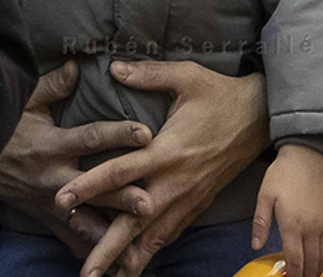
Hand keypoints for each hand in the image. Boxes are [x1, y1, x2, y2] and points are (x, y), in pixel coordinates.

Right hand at [0, 62, 153, 258]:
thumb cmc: (4, 124)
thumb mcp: (26, 100)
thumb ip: (54, 85)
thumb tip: (79, 65)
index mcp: (52, 144)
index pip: (92, 138)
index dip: (119, 135)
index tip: (146, 134)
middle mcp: (53, 177)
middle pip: (94, 188)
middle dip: (122, 197)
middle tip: (150, 202)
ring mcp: (49, 202)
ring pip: (84, 221)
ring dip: (109, 231)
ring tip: (136, 242)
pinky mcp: (45, 218)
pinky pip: (70, 238)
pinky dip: (90, 248)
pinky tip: (114, 261)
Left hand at [55, 62, 268, 276]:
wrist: (262, 117)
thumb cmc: (221, 95)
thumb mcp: (187, 76)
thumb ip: (149, 73)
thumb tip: (113, 66)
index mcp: (167, 151)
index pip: (120, 172)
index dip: (88, 187)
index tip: (61, 201)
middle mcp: (174, 182)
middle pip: (133, 223)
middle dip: (106, 250)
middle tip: (85, 274)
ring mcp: (188, 198)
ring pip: (153, 238)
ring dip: (128, 260)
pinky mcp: (198, 204)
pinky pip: (170, 234)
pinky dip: (150, 251)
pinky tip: (134, 264)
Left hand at [252, 145, 322, 276]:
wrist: (307, 157)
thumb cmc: (285, 173)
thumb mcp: (265, 196)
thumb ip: (261, 223)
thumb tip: (256, 244)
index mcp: (292, 223)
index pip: (295, 259)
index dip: (293, 273)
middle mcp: (311, 226)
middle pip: (311, 261)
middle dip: (306, 275)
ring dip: (318, 268)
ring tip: (311, 274)